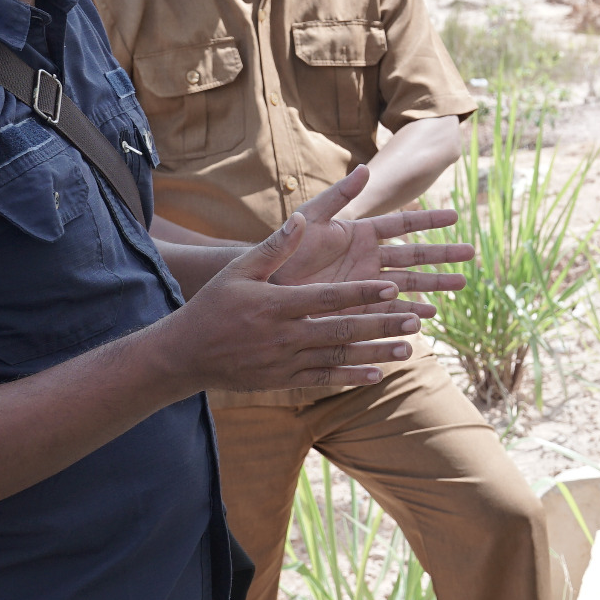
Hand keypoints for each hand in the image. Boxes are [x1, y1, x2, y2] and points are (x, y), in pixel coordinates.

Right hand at [167, 216, 426, 391]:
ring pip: (338, 357)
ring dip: (375, 353)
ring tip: (408, 348)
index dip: (361, 293)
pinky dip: (351, 377)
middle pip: (341, 329)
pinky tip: (378, 375)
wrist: (185, 354)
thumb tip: (301, 219)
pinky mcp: (283, 380)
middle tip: (414, 320)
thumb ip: (275, 247)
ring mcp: (285, 361)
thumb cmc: (213, 306)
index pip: (327, 298)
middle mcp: (285, 335)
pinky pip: (323, 379)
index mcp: (277, 304)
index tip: (391, 288)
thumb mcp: (240, 270)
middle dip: (380, 325)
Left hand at [272, 165, 474, 296]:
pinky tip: (430, 315)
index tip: (455, 216)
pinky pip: (391, 309)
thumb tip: (365, 168)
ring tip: (462, 284)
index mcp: (361, 234)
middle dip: (443, 255)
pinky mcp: (360, 308)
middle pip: (415, 255)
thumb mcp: (311, 219)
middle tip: (471, 254)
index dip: (429, 220)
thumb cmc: (284, 250)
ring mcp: (367, 284)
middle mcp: (369, 259)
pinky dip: (411, 312)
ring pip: (410, 282)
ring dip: (435, 284)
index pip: (402, 223)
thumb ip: (338, 196)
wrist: (265, 286)